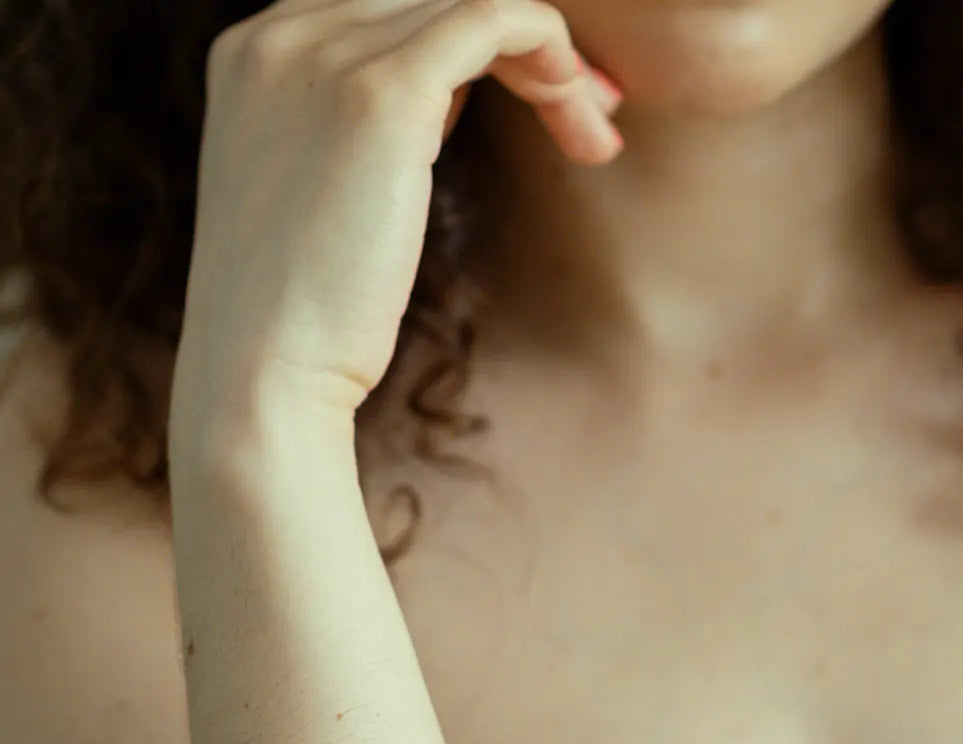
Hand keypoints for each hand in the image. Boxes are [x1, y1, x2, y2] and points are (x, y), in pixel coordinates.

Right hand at [170, 0, 623, 439]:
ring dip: (550, 60)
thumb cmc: (299, 315)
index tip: (533, 98)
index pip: (387, 7)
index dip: (471, 44)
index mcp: (256, 54)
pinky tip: (581, 106)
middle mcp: (281, 33)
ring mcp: (325, 54)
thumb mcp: (320, 195)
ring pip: (471, 5)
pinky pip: (492, 18)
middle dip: (518, 46)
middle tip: (585, 115)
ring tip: (593, 131)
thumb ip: (363, 131)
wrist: (263, 374)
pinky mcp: (381, 93)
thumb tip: (440, 105)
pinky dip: (548, 47)